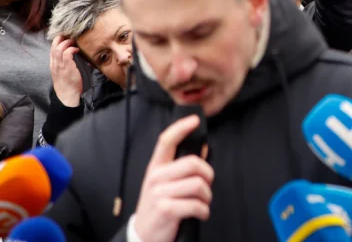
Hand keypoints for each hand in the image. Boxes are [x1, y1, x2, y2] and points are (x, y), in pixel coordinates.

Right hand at [49, 36, 83, 107]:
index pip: (52, 48)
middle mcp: (54, 64)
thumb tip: (78, 53)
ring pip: (58, 49)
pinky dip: (71, 49)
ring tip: (73, 40)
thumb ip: (68, 62)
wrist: (68, 96)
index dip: (57, 40)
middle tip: (69, 34)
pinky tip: (76, 49)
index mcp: (53, 64)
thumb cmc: (69, 83)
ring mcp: (60, 66)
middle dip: (60, 38)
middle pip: (53, 46)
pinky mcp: (67, 68)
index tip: (65, 35)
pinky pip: (66, 54)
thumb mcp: (65, 71)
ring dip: (66, 42)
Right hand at [133, 115, 214, 241]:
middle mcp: (156, 178)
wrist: (144, 235)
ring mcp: (159, 194)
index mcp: (156, 168)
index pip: (166, 141)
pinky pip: (196, 205)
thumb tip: (203, 148)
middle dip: (208, 175)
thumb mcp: (164, 184)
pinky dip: (204, 212)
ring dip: (207, 197)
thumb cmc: (158, 207)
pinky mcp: (166, 210)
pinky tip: (199, 214)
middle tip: (207, 185)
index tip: (194, 120)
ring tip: (201, 203)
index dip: (181, 128)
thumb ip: (182, 166)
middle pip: (192, 163)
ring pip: (198, 185)